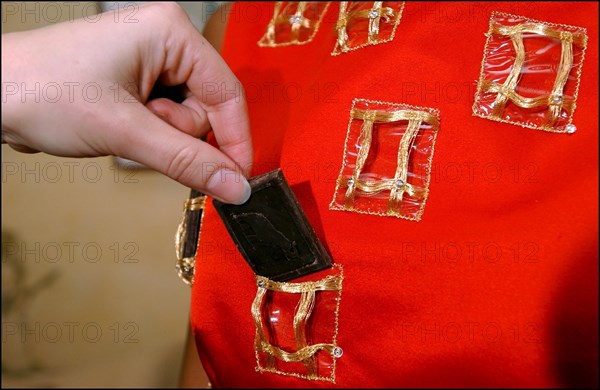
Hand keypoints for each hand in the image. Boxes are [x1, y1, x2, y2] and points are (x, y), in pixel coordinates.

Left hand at [1, 2, 251, 203]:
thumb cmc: (43, 91)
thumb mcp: (125, 131)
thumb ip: (187, 160)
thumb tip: (235, 186)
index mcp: (170, 32)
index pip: (227, 92)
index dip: (235, 140)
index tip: (237, 180)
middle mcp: (165, 40)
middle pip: (206, 108)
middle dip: (176, 133)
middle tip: (137, 132)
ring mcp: (151, 60)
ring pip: (186, 118)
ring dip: (159, 136)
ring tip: (119, 126)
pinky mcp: (137, 80)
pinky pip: (165, 120)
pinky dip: (149, 134)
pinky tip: (120, 126)